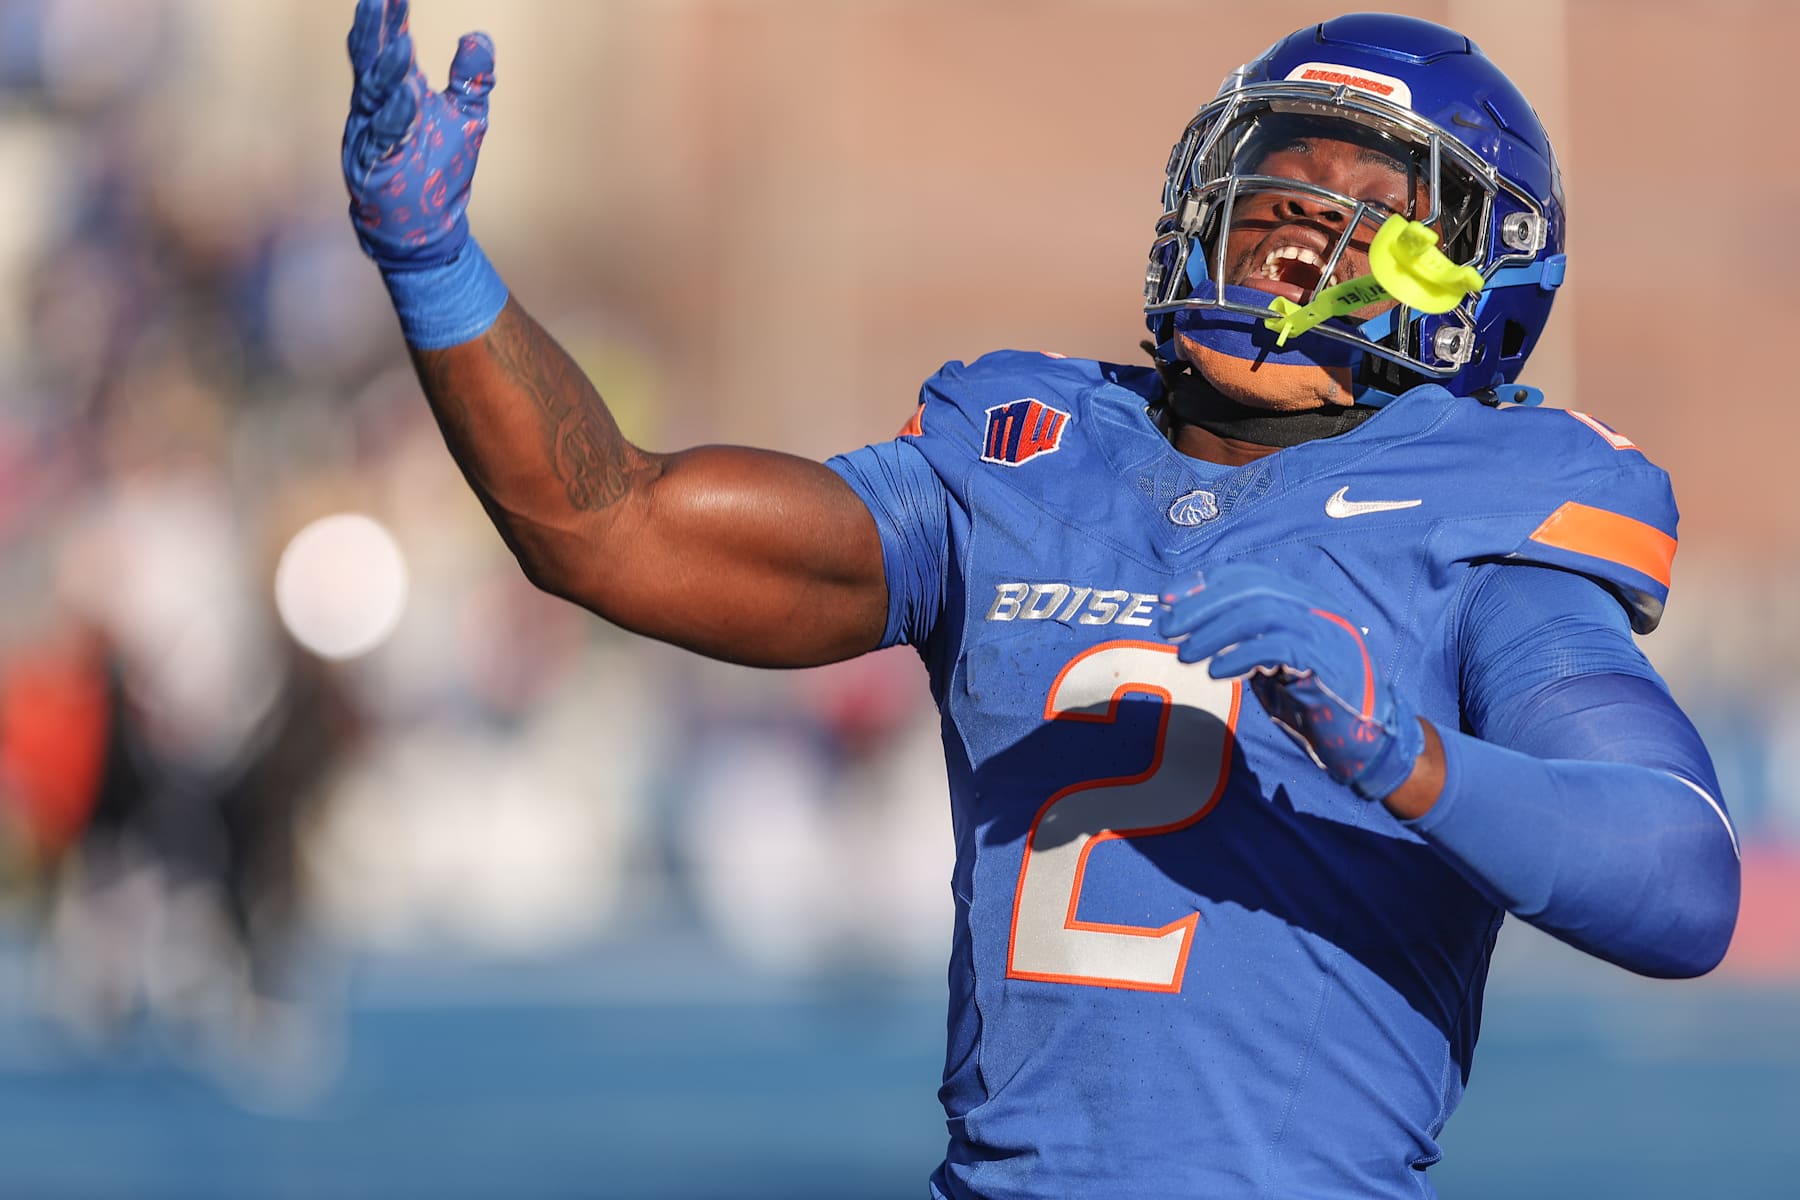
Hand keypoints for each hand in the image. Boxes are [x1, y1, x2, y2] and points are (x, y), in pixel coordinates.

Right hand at [343, 0, 494, 270]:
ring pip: (372, 96)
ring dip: (386, 70)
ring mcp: (371, 136)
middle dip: (373, 30)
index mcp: (397, 91)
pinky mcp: (374, 167)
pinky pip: (383, 138)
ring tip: (402, 44)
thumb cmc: (441, 169)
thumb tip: (478, 35)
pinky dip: (396, 118)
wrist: (428, 226)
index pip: (390, 45)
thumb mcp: (466, 117)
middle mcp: (378, 108)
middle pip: (369, 60)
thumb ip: (471, 78)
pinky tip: (409, 97)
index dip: (392, 17)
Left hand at [1158, 564, 1425, 800]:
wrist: (1368, 740)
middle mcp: (1317, 608)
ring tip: (1187, 654)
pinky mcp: (1328, 660)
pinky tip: (1217, 672)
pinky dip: (1240, 655)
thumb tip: (1191, 627)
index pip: (1248, 575)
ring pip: (1262, 610)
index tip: (1167, 599)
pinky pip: (1278, 645)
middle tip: (1169, 628)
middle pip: (1251, 586)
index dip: (1204, 584)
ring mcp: (1326, 630)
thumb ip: (1244, 642)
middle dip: (1202, 604)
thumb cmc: (1315, 703)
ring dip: (1215, 631)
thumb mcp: (1272, 665)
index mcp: (1304, 602)